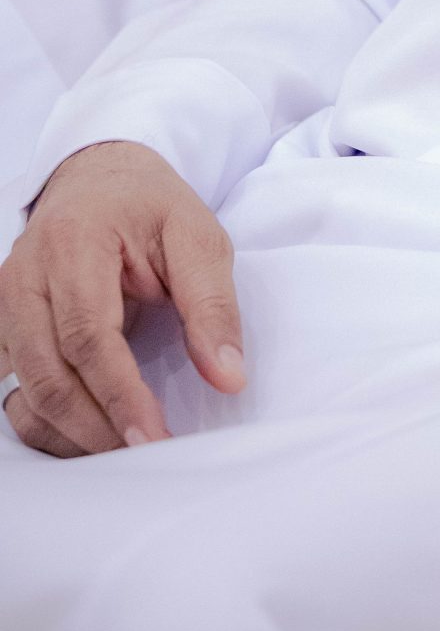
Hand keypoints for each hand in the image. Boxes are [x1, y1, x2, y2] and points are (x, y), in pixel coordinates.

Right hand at [0, 141, 244, 456]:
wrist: (99, 177)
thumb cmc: (150, 205)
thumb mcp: (197, 235)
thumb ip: (211, 304)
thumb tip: (227, 377)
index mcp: (73, 241)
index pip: (88, 335)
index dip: (119, 394)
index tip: (152, 437)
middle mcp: (24, 275)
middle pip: (48, 374)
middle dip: (95, 425)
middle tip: (145, 453)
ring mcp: (5, 303)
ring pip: (23, 391)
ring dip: (70, 432)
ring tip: (123, 450)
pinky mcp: (3, 326)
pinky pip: (13, 389)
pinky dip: (47, 421)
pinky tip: (90, 433)